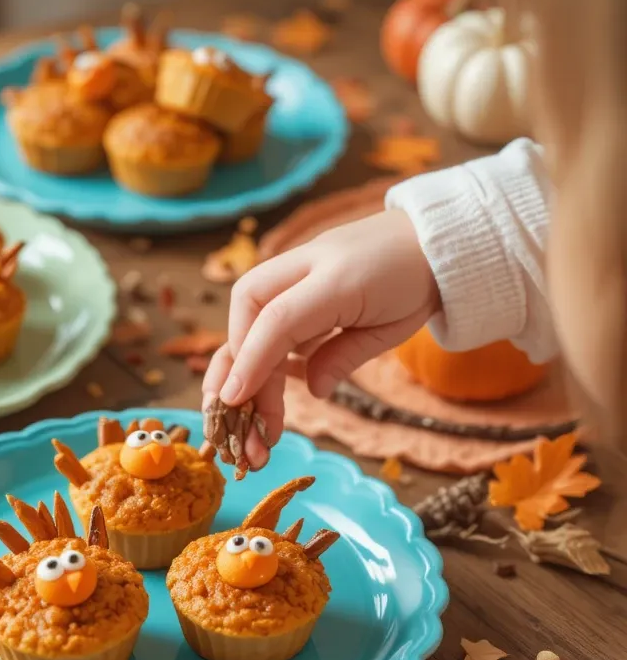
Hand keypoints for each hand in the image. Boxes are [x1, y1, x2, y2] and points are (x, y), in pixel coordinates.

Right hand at [203, 209, 438, 467]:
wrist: (426, 239)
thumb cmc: (414, 283)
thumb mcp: (392, 328)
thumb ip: (346, 355)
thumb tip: (312, 390)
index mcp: (336, 278)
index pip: (278, 320)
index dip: (252, 360)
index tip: (233, 400)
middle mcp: (305, 266)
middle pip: (248, 312)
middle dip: (236, 368)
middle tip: (237, 419)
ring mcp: (294, 269)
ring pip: (247, 314)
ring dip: (240, 366)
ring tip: (243, 416)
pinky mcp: (290, 281)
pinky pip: (263, 318)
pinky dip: (258, 354)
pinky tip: (268, 389)